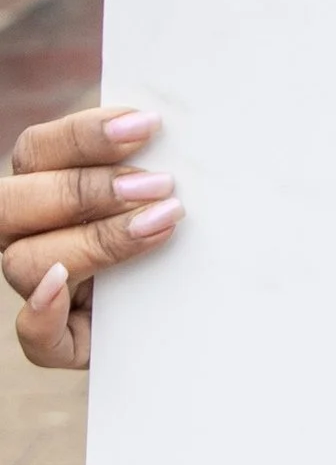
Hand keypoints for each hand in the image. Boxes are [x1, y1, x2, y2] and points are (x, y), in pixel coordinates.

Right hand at [4, 106, 180, 369]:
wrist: (189, 306)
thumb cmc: (172, 233)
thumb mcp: (157, 189)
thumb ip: (147, 160)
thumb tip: (161, 129)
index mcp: (41, 186)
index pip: (38, 150)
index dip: (86, 136)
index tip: (148, 125)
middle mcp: (27, 234)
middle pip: (16, 203)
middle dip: (88, 189)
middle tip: (159, 185)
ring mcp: (37, 288)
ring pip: (24, 262)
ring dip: (93, 241)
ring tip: (159, 225)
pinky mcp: (60, 340)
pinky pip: (34, 334)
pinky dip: (43, 314)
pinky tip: (66, 287)